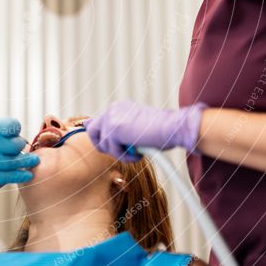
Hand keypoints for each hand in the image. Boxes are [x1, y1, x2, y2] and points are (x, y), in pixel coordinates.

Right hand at [0, 112, 38, 189]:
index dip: (14, 129)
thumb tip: (2, 124)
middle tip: (17, 149)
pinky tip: (27, 174)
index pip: (12, 126)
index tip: (12, 133)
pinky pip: (7, 177)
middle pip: (15, 144)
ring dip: (26, 162)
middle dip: (17, 146)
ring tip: (34, 162)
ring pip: (15, 162)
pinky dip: (19, 175)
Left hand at [85, 100, 207, 160]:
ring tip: (136, 152)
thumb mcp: (135, 129)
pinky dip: (126, 157)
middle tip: (123, 150)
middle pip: (92, 132)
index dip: (104, 138)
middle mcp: (112, 109)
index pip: (96, 123)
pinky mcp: (114, 129)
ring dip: (119, 153)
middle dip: (105, 146)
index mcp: (118, 107)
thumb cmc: (161, 131)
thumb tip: (96, 134)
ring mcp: (112, 118)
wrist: (173, 127)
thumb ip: (117, 131)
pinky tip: (138, 154)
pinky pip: (112, 151)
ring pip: (102, 144)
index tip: (116, 146)